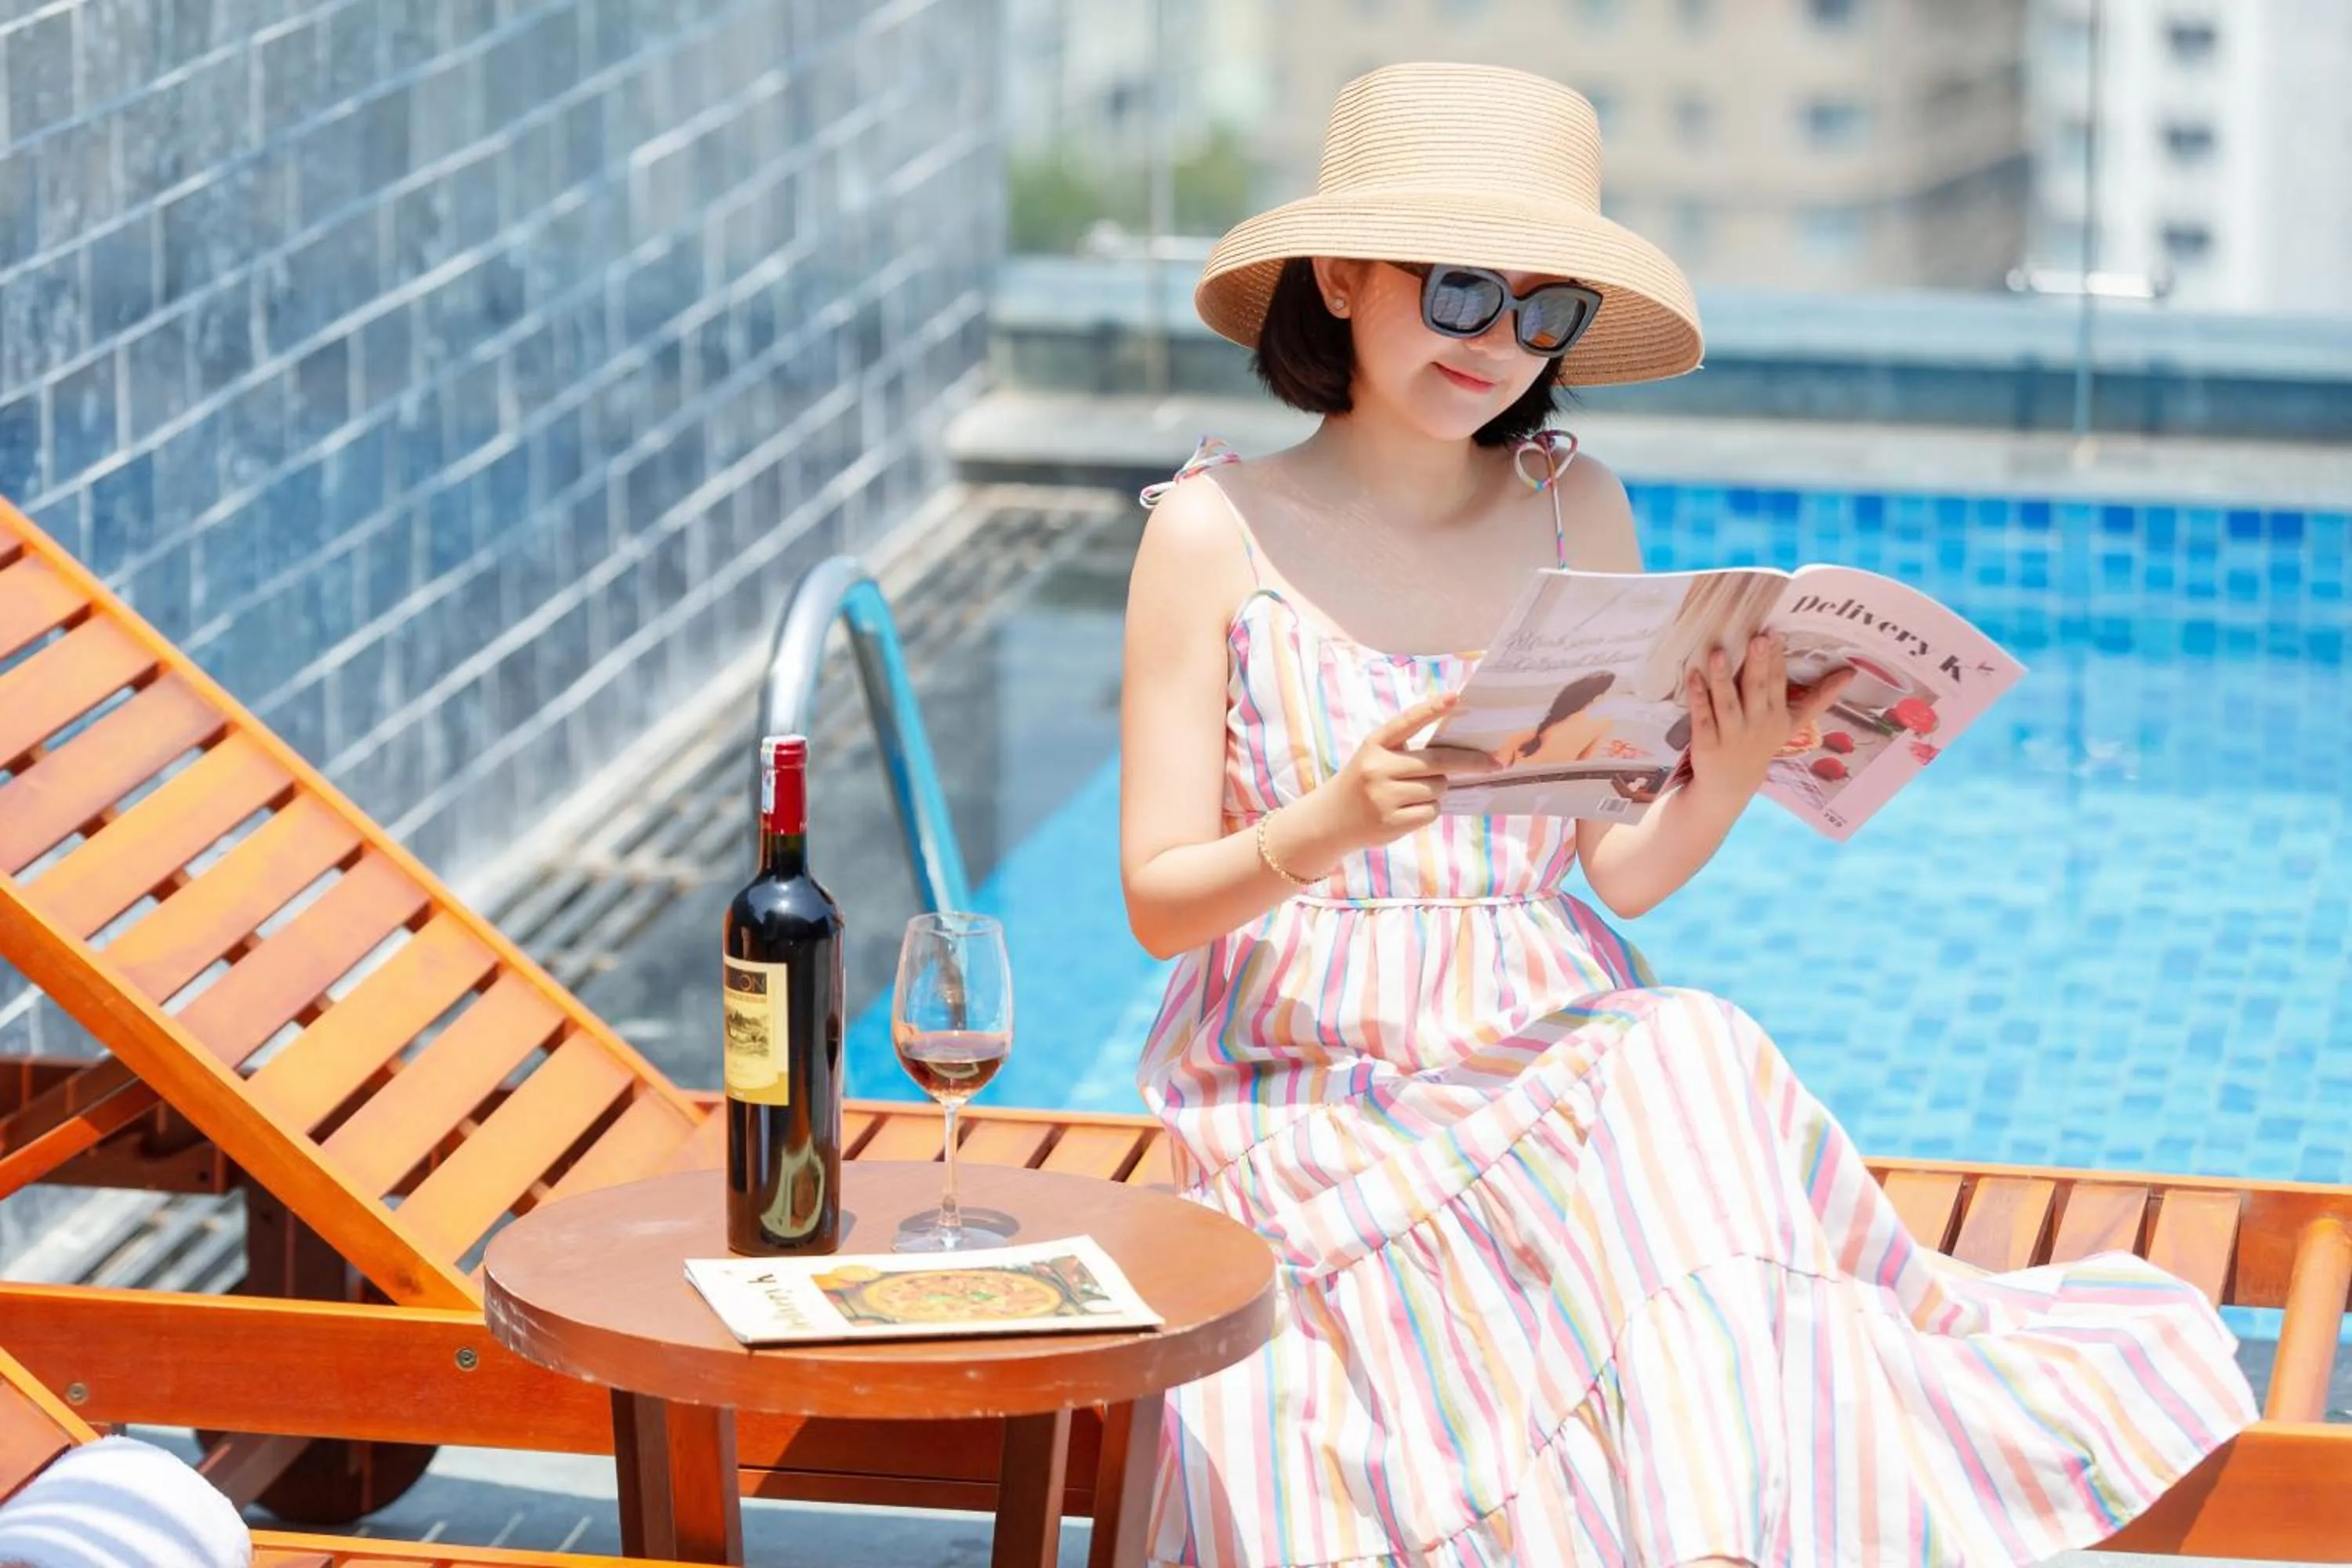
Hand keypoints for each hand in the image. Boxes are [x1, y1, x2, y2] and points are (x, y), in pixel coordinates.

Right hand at [1298, 691, 1459, 853]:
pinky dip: (1429, 809)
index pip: (1407, 722)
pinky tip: (1409, 810)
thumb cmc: (1363, 782)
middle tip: (1493, 762)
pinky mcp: (1391, 822)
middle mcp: (1378, 768)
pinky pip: (1431, 811)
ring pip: (1437, 788)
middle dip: (1469, 762)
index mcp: (1375, 744)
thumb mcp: (1375, 757)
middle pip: (1437, 761)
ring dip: (1438, 789)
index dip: (1431, 709)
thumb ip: (1407, 751)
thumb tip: (1459, 755)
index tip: (1455, 698)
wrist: (1330, 819)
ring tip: (1414, 792)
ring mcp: (1384, 797)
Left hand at [1685, 636, 1851, 798]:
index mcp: (1778, 716)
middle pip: (1758, 690)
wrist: (1731, 785)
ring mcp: (1732, 734)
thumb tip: (1852, 673)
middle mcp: (1757, 724)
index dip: (1776, 658)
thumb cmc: (1762, 743)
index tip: (1776, 633)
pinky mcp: (1707, 744)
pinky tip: (1692, 675)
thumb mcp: (1793, 723)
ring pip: (1728, 702)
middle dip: (1759, 663)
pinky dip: (1697, 697)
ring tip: (1719, 652)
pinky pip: (1702, 717)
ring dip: (1723, 677)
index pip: (1779, 683)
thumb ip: (1819, 698)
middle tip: (1758, 638)